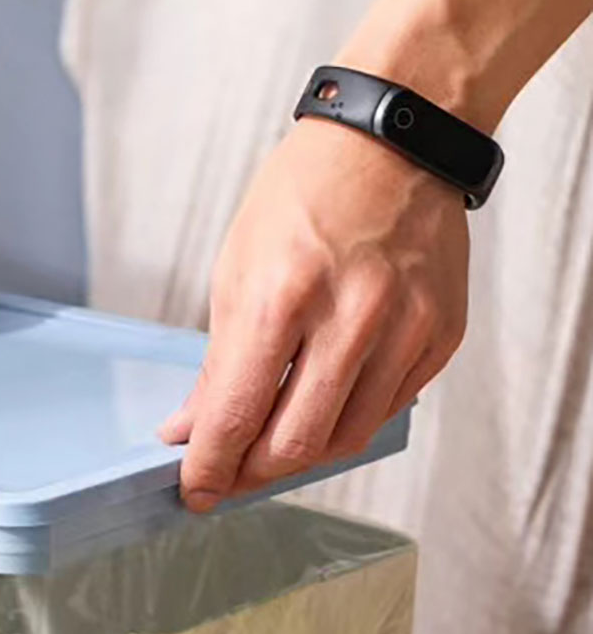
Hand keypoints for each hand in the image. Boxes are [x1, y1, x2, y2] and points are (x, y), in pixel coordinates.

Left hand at [160, 118, 468, 510]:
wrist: (392, 142)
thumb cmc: (303, 198)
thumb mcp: (235, 272)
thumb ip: (217, 363)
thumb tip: (192, 431)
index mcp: (281, 298)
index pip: (236, 417)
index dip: (209, 469)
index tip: (193, 491)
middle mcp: (350, 317)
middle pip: (294, 445)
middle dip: (249, 474)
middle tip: (226, 475)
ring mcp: (405, 328)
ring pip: (345, 440)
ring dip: (298, 456)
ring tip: (268, 445)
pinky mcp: (442, 335)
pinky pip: (388, 410)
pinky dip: (346, 421)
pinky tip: (322, 406)